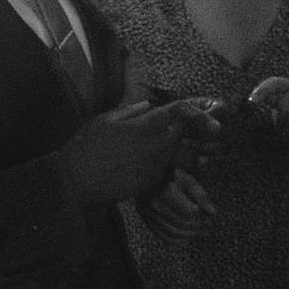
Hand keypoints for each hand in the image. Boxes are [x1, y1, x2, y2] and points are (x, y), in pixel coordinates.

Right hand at [62, 101, 207, 204]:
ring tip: (202, 157)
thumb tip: (148, 105)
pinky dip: (172, 170)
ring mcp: (157, 165)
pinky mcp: (153, 182)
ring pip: (184, 158)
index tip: (212, 118)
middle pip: (188, 135)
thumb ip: (131, 111)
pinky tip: (173, 171)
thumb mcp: (105, 120)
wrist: (76, 181)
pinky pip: (169, 172)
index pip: (180, 111)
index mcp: (146, 125)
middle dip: (201, 134)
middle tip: (213, 135)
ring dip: (193, 156)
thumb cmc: (86, 147)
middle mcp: (157, 144)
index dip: (198, 112)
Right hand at [139, 169, 216, 240]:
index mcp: (165, 191)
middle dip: (196, 226)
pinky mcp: (146, 220)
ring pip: (171, 232)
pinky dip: (176, 241)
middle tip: (207, 225)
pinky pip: (161, 236)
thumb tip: (212, 213)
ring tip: (200, 232)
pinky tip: (187, 240)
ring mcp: (148, 213)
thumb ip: (201, 196)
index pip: (187, 211)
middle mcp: (154, 204)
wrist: (148, 176)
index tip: (204, 214)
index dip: (197, 214)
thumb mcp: (188, 181)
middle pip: (180, 223)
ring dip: (188, 235)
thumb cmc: (172, 177)